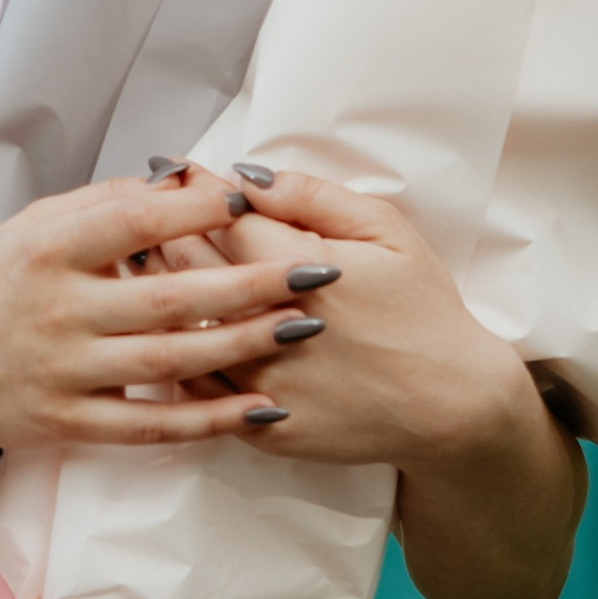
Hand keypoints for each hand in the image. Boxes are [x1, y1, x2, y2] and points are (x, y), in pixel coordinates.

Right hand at [0, 170, 358, 455]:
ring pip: (172, 359)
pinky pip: (153, 422)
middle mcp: (58, 311)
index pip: (134, 222)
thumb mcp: (27, 229)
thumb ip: (101, 205)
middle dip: (252, 282)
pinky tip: (261, 407)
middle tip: (318, 269)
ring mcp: (65, 372)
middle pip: (171, 296)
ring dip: (246, 344)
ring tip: (306, 327)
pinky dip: (210, 418)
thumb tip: (180, 182)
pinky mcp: (71, 424)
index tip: (253, 197)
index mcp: (47, 250)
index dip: (198, 209)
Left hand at [177, 164, 535, 475]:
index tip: (172, 170)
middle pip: (189, 267)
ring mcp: (263, 383)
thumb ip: (311, 197)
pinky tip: (173, 331)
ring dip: (160, 292)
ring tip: (146, 263)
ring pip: (183, 329)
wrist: (451, 403)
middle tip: (147, 210)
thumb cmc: (422, 309)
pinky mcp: (261, 428)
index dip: (191, 189)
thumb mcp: (385, 231)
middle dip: (162, 231)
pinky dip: (179, 355)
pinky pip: (198, 388)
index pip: (219, 217)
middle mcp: (270, 327)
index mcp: (299, 270)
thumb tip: (247, 175)